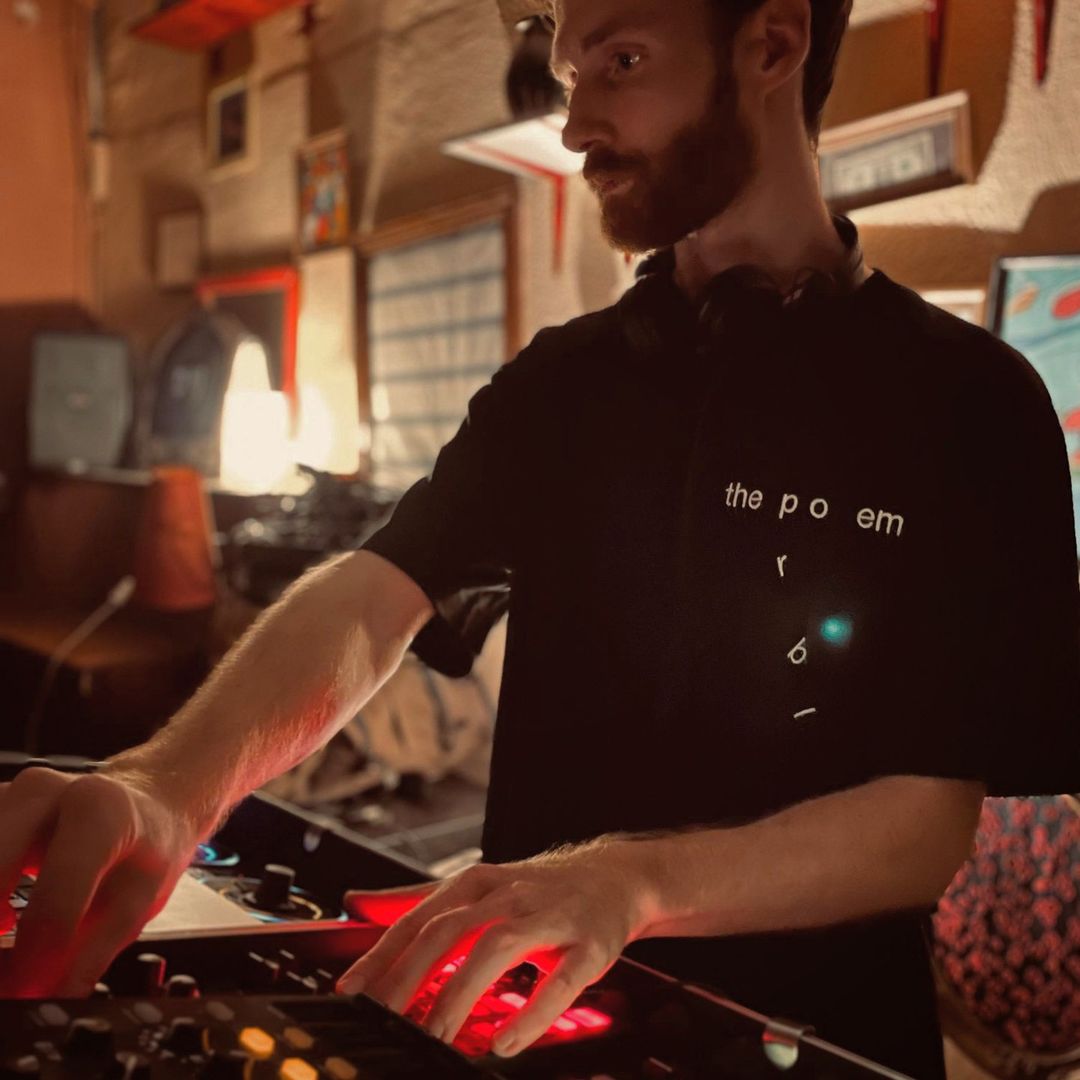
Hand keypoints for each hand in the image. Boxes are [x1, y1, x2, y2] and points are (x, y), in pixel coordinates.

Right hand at [0, 763, 203, 996]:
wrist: (148, 801)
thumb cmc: (144, 850)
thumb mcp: (136, 904)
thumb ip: (86, 957)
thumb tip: (42, 1003)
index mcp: (99, 811)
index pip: (54, 898)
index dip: (38, 958)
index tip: (31, 991)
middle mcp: (44, 791)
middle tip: (8, 970)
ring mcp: (8, 794)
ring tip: (9, 932)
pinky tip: (2, 919)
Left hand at [337, 839, 656, 1056]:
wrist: (614, 876)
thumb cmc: (537, 888)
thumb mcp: (477, 884)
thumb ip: (418, 898)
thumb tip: (357, 903)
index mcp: (476, 883)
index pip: (419, 917)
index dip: (383, 954)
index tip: (350, 991)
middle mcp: (508, 895)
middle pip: (450, 931)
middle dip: (411, 978)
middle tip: (383, 1020)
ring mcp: (548, 917)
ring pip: (496, 948)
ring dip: (460, 992)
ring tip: (435, 1036)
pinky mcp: (588, 945)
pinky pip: (559, 981)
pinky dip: (530, 1013)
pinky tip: (505, 1042)